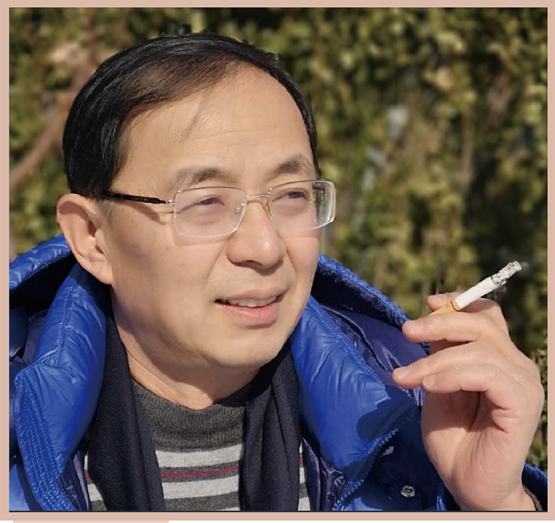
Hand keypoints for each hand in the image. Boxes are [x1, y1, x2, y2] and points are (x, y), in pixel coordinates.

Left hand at [392, 293, 543, 510]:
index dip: (459, 303)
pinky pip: (486, 374)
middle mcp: (516, 366)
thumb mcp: (438, 384)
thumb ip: (441, 353)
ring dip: (434, 360)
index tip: (427, 303)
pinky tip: (429, 386)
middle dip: (439, 324)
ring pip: (478, 350)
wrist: (466, 483)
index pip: (487, 315)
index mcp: (499, 358)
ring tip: (407, 377)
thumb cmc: (453, 437)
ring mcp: (524, 384)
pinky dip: (452, 375)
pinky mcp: (523, 404)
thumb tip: (431, 315)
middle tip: (407, 331)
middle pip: (481, 324)